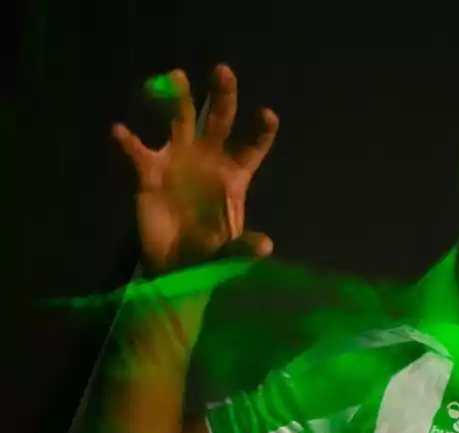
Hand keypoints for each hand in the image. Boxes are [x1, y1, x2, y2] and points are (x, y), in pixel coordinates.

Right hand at [113, 64, 277, 271]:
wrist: (173, 265)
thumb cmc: (208, 254)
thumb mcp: (228, 254)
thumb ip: (244, 248)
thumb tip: (265, 246)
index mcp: (234, 175)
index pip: (252, 146)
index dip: (261, 130)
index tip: (267, 114)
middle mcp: (208, 158)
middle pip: (219, 120)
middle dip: (223, 96)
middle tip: (223, 70)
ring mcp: (177, 160)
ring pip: (179, 121)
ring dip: (177, 99)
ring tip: (177, 76)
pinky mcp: (148, 173)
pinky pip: (137, 153)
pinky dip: (128, 142)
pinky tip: (120, 131)